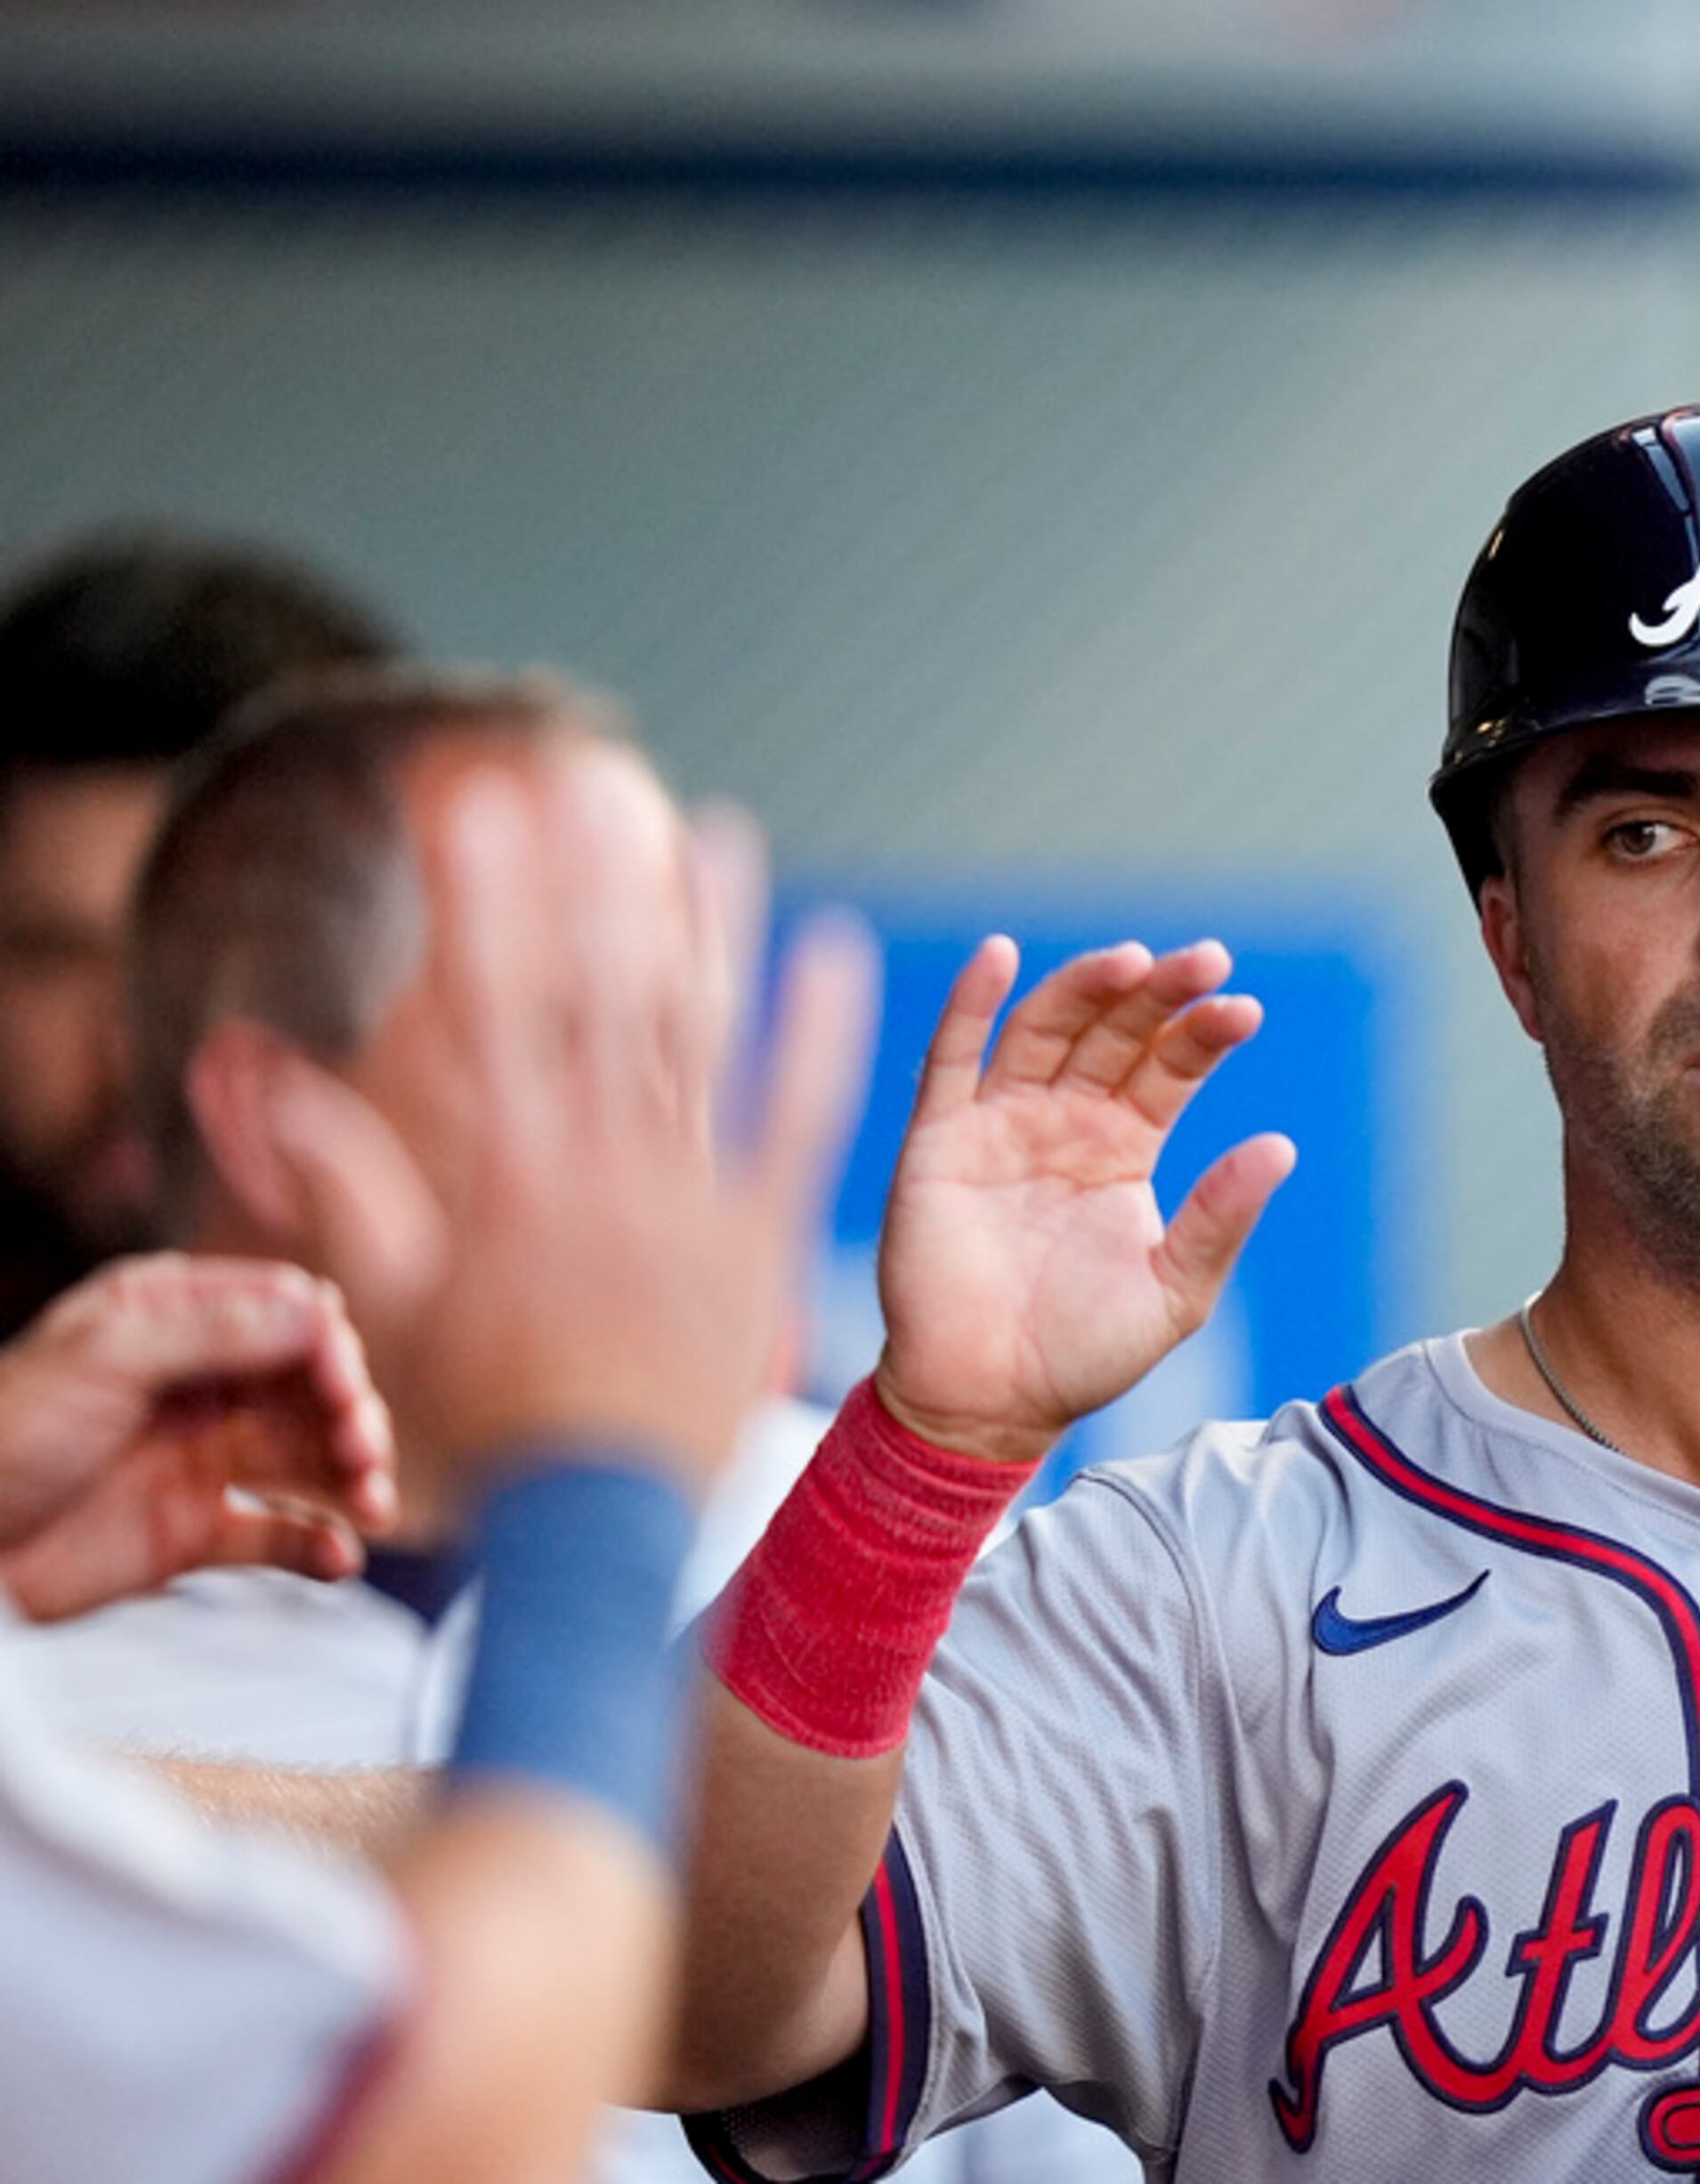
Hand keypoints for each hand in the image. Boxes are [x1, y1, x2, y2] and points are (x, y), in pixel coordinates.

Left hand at [0, 1253, 394, 1621]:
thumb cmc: (0, 1438)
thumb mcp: (104, 1359)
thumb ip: (214, 1331)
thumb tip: (320, 1308)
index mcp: (171, 1322)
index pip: (283, 1316)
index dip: (324, 1348)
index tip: (340, 1385)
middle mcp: (197, 1384)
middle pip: (310, 1388)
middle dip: (348, 1416)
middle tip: (360, 1451)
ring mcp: (200, 1459)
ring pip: (309, 1459)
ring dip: (352, 1478)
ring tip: (370, 1505)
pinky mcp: (194, 1532)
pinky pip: (278, 1534)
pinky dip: (317, 1545)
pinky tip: (338, 1557)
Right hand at [263, 777, 878, 1486]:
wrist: (592, 1524)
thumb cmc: (481, 1420)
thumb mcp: (390, 1302)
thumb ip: (339, 1184)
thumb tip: (254, 1082)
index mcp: (506, 1178)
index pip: (489, 1007)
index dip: (482, 900)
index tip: (473, 804)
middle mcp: (600, 1172)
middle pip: (593, 999)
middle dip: (580, 883)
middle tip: (577, 779)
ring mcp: (688, 1203)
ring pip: (702, 1041)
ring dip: (711, 930)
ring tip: (717, 829)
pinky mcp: (763, 1241)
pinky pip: (807, 1124)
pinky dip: (824, 1038)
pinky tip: (841, 950)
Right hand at [870, 938, 1293, 1465]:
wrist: (989, 1402)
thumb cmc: (1084, 1352)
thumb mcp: (1174, 1290)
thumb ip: (1219, 1218)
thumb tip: (1281, 1146)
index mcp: (1124, 1146)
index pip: (1169, 1066)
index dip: (1202, 1033)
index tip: (1243, 1009)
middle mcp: (1065, 1120)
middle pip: (1114, 1031)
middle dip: (1158, 991)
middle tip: (1206, 959)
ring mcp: (1001, 1122)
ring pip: (1043, 1028)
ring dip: (1082, 985)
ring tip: (1128, 960)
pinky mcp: (939, 1139)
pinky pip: (951, 1058)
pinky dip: (971, 1002)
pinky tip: (997, 956)